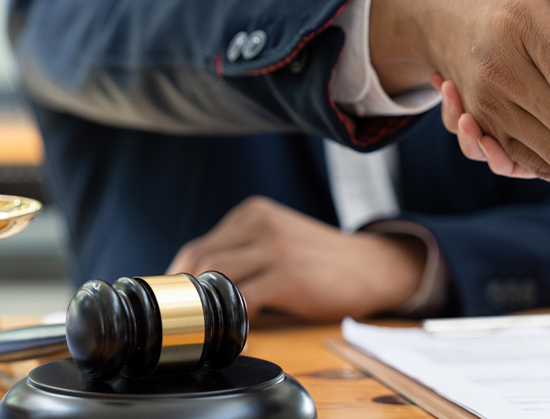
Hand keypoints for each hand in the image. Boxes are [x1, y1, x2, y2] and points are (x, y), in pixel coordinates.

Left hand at [166, 196, 425, 320]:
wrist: (372, 266)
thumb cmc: (320, 261)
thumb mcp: (277, 240)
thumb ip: (241, 254)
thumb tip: (196, 290)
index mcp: (252, 213)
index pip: (198, 247)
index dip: (180, 281)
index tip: (177, 307)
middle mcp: (260, 223)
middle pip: (199, 260)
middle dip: (185, 297)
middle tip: (184, 324)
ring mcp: (275, 247)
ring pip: (216, 278)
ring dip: (206, 310)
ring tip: (206, 330)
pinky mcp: (289, 275)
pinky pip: (243, 302)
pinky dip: (233, 324)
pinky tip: (235, 337)